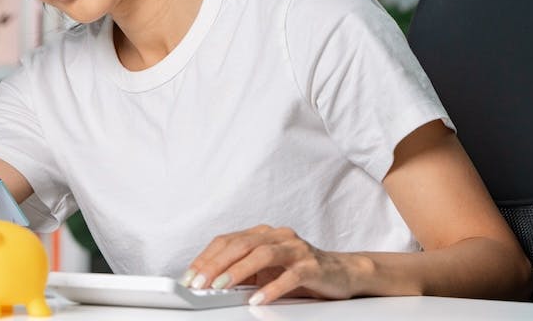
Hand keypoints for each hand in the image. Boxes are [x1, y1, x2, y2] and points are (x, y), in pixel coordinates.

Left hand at [180, 225, 367, 304]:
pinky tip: (257, 299)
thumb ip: (243, 272)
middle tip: (199, 283)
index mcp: (263, 234)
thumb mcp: (266, 270)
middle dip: (216, 264)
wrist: (342, 272)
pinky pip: (289, 276)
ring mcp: (296, 249)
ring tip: (221, 287)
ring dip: (238, 272)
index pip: (227, 241)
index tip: (190, 276)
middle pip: (240, 245)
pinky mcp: (312, 266)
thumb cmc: (299, 271)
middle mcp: (278, 236)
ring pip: (262, 254)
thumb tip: (210, 284)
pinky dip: (271, 288)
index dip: (206, 258)